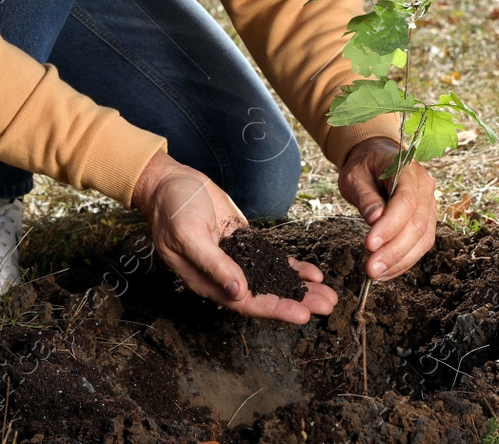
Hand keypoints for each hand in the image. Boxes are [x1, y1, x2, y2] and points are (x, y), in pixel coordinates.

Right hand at [132, 151, 336, 322]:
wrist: (169, 183)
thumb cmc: (172, 209)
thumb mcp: (189, 234)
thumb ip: (213, 264)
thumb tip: (238, 292)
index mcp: (206, 281)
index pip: (245, 302)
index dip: (275, 309)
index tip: (301, 315)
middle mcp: (224, 276)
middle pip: (265, 295)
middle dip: (297, 302)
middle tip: (327, 306)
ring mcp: (236, 260)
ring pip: (272, 280)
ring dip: (300, 288)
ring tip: (328, 295)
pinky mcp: (244, 243)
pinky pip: (272, 260)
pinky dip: (292, 267)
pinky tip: (313, 273)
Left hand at [337, 136, 437, 282]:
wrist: (376, 158)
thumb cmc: (364, 166)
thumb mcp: (355, 176)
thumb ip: (366, 197)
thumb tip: (374, 219)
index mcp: (407, 169)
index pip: (405, 201)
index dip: (390, 226)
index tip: (370, 245)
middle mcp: (424, 187)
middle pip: (417, 223)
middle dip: (394, 250)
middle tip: (371, 269)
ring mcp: (429, 203)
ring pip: (423, 238)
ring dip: (401, 260)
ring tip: (376, 274)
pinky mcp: (427, 219)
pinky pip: (421, 243)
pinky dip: (404, 260)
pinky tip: (387, 271)